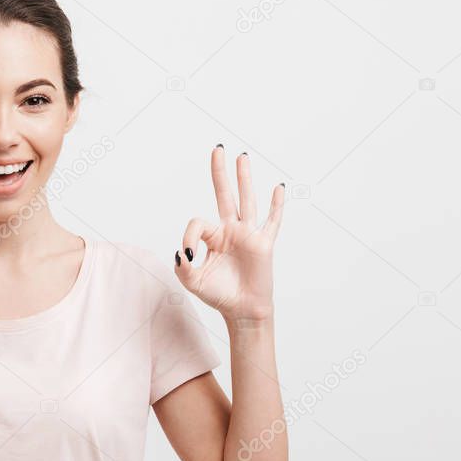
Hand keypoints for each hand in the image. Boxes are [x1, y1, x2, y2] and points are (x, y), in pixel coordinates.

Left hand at [173, 146, 284, 322]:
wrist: (242, 310)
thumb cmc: (218, 295)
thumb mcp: (192, 280)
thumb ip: (182, 266)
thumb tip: (182, 250)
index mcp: (213, 237)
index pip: (198, 222)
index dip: (190, 235)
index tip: (190, 254)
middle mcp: (230, 230)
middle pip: (225, 194)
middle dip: (220, 172)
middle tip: (218, 149)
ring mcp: (248, 235)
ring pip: (246, 200)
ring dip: (244, 179)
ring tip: (242, 157)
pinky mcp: (263, 244)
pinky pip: (271, 221)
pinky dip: (275, 206)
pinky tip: (277, 188)